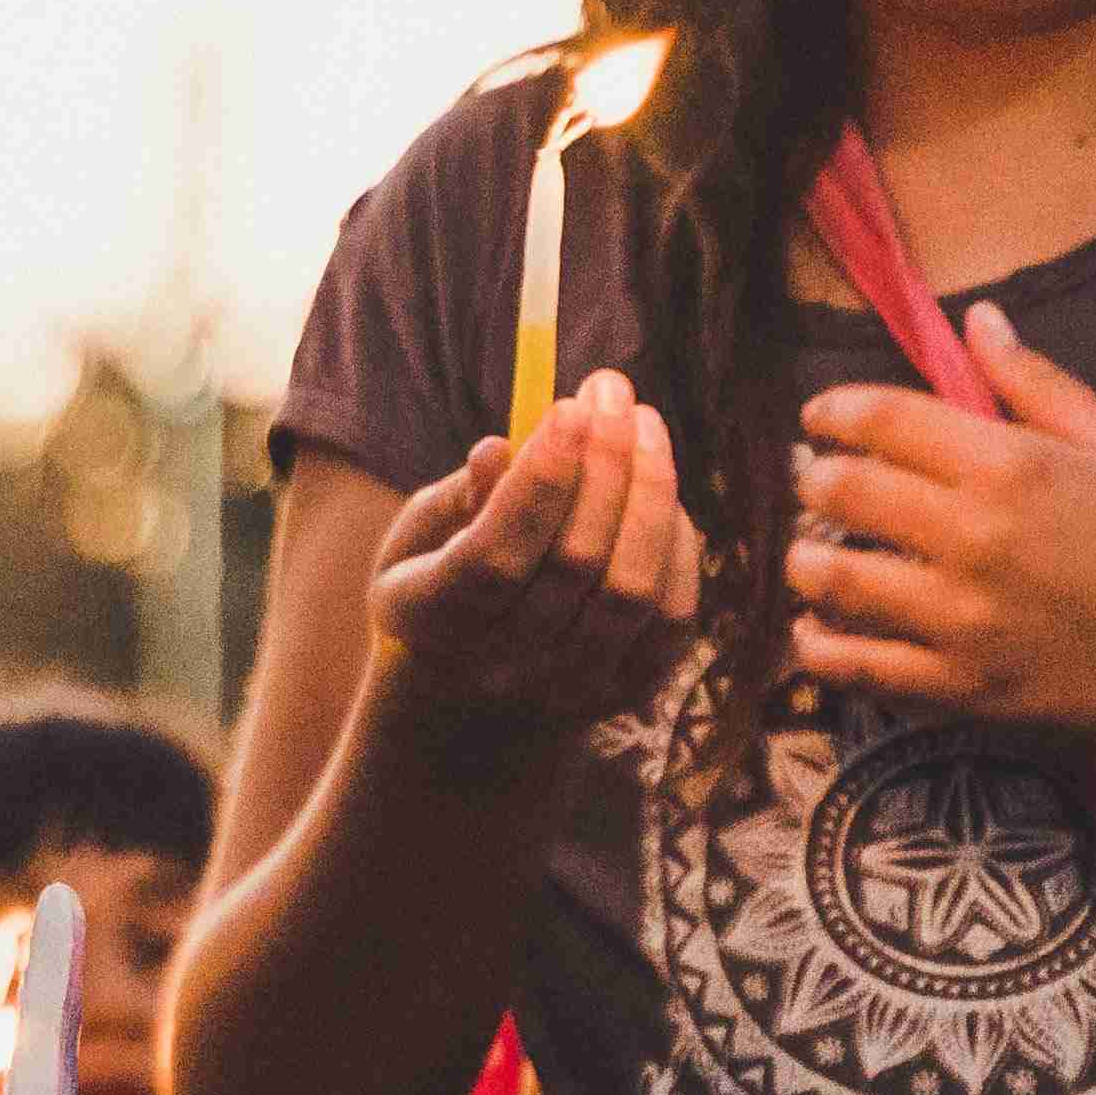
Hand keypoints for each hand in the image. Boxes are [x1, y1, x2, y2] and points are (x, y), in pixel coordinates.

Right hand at [370, 375, 703, 740]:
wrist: (475, 705)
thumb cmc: (441, 587)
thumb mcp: (418, 541)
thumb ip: (459, 497)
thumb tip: (499, 448)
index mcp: (436, 622)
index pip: (495, 555)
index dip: (540, 479)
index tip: (568, 406)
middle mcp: (506, 668)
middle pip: (576, 562)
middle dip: (605, 460)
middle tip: (610, 389)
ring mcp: (572, 688)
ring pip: (633, 587)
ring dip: (650, 490)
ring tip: (644, 422)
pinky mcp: (629, 691)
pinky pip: (673, 614)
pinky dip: (677, 542)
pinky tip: (658, 490)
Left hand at [790, 310, 1095, 834]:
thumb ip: (1035, 383)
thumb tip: (977, 319)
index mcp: (1010, 464)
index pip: (884, 421)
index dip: (835, 412)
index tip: (819, 419)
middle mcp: (971, 537)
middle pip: (845, 493)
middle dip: (816, 482)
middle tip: (815, 484)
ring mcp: (958, 619)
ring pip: (835, 580)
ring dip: (805, 562)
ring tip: (809, 557)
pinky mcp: (957, 689)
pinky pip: (857, 667)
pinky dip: (820, 646)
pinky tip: (816, 630)